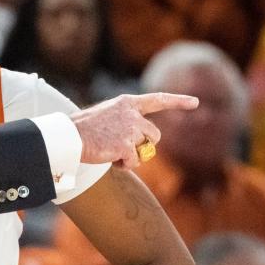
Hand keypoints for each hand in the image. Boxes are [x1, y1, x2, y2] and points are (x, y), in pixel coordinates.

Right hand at [71, 93, 198, 167]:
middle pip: (154, 135)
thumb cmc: (82, 129)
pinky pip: (135, 161)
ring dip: (132, 156)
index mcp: (126, 103)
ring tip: (112, 152)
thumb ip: (124, 122)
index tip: (195, 102)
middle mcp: (132, 113)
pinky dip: (124, 164)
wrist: (69, 137)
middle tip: (123, 149)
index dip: (178, 101)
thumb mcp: (105, 116)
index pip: (157, 100)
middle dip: (144, 146)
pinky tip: (110, 158)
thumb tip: (137, 141)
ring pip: (146, 149)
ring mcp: (130, 129)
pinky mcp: (127, 145)